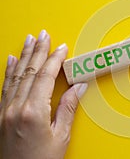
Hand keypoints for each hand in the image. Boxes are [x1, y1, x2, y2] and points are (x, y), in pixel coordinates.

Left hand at [0, 30, 87, 158]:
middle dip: (38, 50)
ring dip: (23, 56)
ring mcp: (4, 110)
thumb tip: (78, 88)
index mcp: (33, 111)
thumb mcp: (61, 137)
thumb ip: (68, 109)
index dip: (54, 60)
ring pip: (15, 75)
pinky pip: (5, 86)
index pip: (46, 77)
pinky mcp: (0, 114)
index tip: (62, 48)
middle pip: (29, 71)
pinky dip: (9, 71)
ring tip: (29, 40)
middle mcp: (15, 107)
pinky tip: (10, 60)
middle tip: (44, 35)